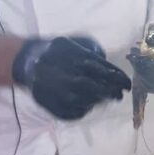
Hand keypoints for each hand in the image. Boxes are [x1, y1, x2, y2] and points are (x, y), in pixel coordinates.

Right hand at [12, 37, 130, 119]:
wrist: (27, 60)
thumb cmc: (58, 51)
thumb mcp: (75, 42)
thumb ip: (93, 51)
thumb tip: (109, 70)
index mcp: (63, 50)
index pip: (94, 65)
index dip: (113, 77)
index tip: (127, 84)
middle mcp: (53, 67)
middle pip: (85, 84)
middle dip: (107, 91)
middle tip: (119, 94)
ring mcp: (46, 86)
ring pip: (76, 100)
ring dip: (96, 101)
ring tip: (108, 99)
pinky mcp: (43, 101)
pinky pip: (66, 111)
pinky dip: (82, 110)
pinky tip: (91, 104)